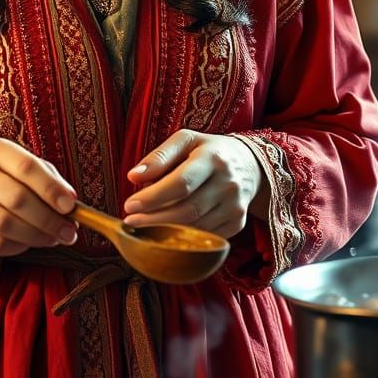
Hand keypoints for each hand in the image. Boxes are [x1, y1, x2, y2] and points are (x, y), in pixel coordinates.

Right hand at [0, 138, 78, 254]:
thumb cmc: (6, 180)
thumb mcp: (26, 170)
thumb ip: (50, 182)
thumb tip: (71, 205)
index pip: (26, 167)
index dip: (51, 189)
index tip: (70, 207)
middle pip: (17, 198)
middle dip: (48, 219)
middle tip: (68, 232)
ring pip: (5, 224)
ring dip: (36, 236)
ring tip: (53, 239)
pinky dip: (17, 247)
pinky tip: (28, 243)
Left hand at [123, 130, 266, 237]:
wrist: (248, 164)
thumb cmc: (207, 151)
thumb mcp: (185, 141)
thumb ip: (159, 156)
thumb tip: (133, 176)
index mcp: (213, 158)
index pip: (181, 183)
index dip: (153, 197)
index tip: (129, 205)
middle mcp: (228, 183)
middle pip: (187, 210)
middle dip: (154, 219)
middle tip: (130, 221)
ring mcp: (235, 206)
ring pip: (195, 227)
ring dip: (165, 230)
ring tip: (142, 226)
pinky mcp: (237, 223)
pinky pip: (205, 236)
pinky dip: (182, 236)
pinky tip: (165, 232)